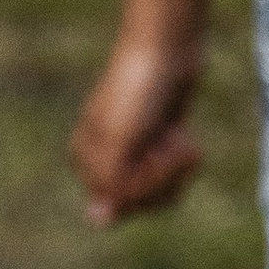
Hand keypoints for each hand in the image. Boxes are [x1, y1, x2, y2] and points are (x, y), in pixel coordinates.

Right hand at [69, 39, 202, 226]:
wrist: (166, 48)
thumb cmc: (138, 89)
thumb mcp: (122, 137)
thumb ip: (110, 180)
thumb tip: (97, 220)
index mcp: (86, 160)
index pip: (117, 205)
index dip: (142, 188)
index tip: (152, 156)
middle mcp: (105, 161)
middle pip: (141, 204)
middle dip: (163, 178)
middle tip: (168, 142)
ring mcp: (134, 154)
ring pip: (160, 194)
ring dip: (176, 170)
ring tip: (177, 139)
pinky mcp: (159, 147)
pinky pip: (174, 178)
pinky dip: (183, 161)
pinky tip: (182, 136)